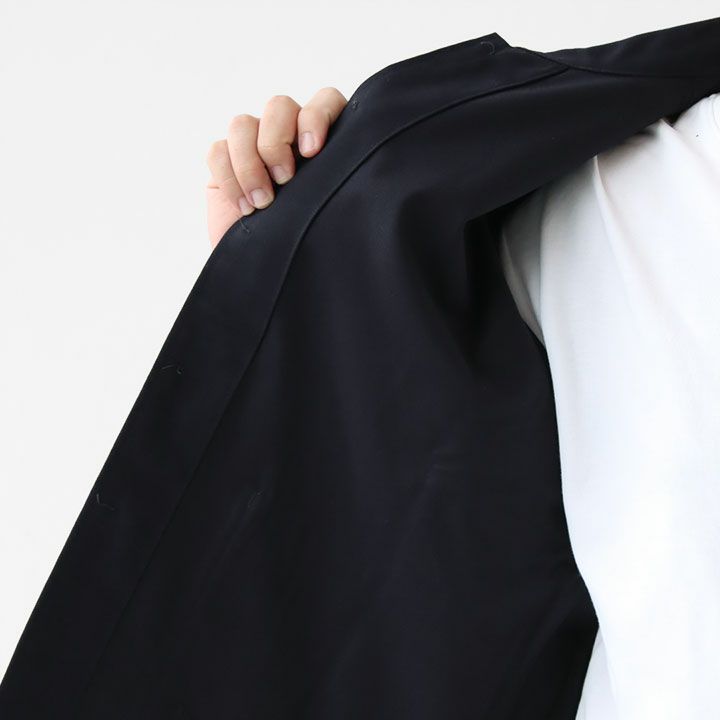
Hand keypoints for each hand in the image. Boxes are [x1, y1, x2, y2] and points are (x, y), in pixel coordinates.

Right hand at [205, 87, 347, 248]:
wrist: (269, 273)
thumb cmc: (307, 245)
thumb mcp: (330, 213)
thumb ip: (337, 183)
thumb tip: (351, 173)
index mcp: (324, 142)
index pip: (325, 101)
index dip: (317, 116)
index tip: (312, 152)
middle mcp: (289, 137)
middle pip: (279, 106)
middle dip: (276, 140)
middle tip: (284, 180)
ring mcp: (253, 148)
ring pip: (243, 124)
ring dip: (249, 162)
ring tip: (261, 202)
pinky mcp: (225, 163)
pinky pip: (217, 149)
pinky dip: (228, 176)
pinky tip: (243, 207)